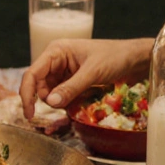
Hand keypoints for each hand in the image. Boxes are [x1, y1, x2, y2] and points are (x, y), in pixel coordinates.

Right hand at [18, 38, 151, 120]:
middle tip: (64, 106)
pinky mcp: (73, 81)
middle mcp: (56, 61)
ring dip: (59, 102)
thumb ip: (70, 88)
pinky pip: (62, 96)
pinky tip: (79, 102)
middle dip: (47, 99)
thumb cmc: (115, 57)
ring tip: (78, 101)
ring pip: (50, 93)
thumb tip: (50, 103)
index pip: (32, 73)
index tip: (30, 113)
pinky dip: (67, 102)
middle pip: (39, 85)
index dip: (27, 93)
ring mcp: (64, 72)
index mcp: (56, 51)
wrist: (136, 59)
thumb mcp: (92, 72)